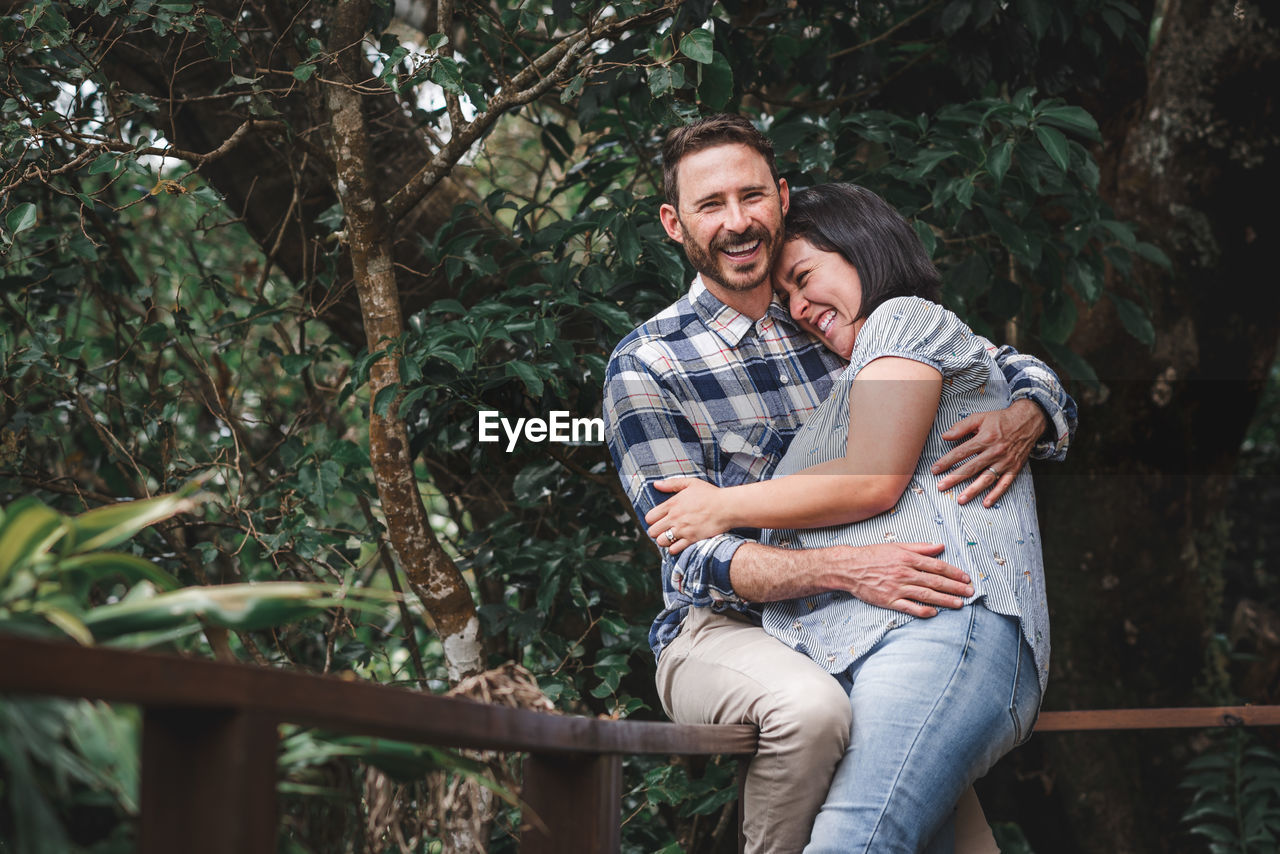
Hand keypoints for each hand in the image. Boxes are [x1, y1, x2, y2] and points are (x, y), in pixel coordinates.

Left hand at [644, 478, 730, 555]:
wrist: (727, 507)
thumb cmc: (710, 494)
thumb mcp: (691, 483)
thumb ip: (672, 483)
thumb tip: (656, 484)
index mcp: (672, 504)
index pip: (650, 517)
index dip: (652, 520)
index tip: (658, 520)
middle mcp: (674, 518)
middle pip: (652, 531)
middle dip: (656, 532)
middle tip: (663, 530)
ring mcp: (682, 530)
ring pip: (661, 541)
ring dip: (664, 541)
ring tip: (671, 538)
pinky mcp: (691, 539)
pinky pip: (674, 549)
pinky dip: (674, 548)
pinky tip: (679, 543)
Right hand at [834, 542, 973, 617]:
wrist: (849, 567)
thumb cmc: (873, 555)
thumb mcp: (897, 546)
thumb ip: (920, 548)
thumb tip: (940, 546)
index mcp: (907, 559)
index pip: (936, 566)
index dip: (953, 572)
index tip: (966, 578)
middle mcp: (904, 573)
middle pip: (935, 582)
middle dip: (955, 587)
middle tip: (970, 592)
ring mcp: (896, 588)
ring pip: (926, 595)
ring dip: (945, 600)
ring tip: (959, 603)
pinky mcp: (888, 601)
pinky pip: (909, 607)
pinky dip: (923, 610)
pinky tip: (935, 613)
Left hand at [930, 399, 1043, 506]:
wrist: (1028, 421)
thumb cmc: (1001, 419)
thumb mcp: (980, 417)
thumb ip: (962, 426)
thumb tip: (945, 436)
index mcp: (984, 439)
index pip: (962, 452)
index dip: (947, 461)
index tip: (935, 469)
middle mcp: (994, 452)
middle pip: (971, 468)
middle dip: (955, 478)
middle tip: (941, 486)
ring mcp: (1005, 461)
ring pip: (986, 478)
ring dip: (973, 490)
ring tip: (961, 499)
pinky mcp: (1014, 468)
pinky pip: (1004, 483)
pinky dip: (996, 494)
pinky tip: (986, 503)